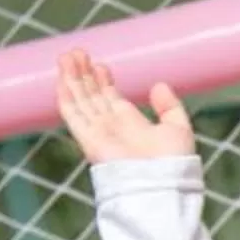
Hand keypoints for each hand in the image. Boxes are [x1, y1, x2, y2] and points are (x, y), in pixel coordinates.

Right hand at [57, 49, 193, 163]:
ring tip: (67, 56)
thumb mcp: (178, 128)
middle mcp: (111, 128)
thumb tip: (158, 85)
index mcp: (131, 125)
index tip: (100, 65)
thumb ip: (169, 107)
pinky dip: (66, 97)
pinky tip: (62, 80)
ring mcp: (98, 134)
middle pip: (92, 96)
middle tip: (77, 52)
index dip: (103, 81)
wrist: (162, 186)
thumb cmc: (174, 164)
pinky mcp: (89, 140)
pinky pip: (73, 115)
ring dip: (72, 79)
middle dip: (83, 75)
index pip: (110, 98)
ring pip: (80, 101)